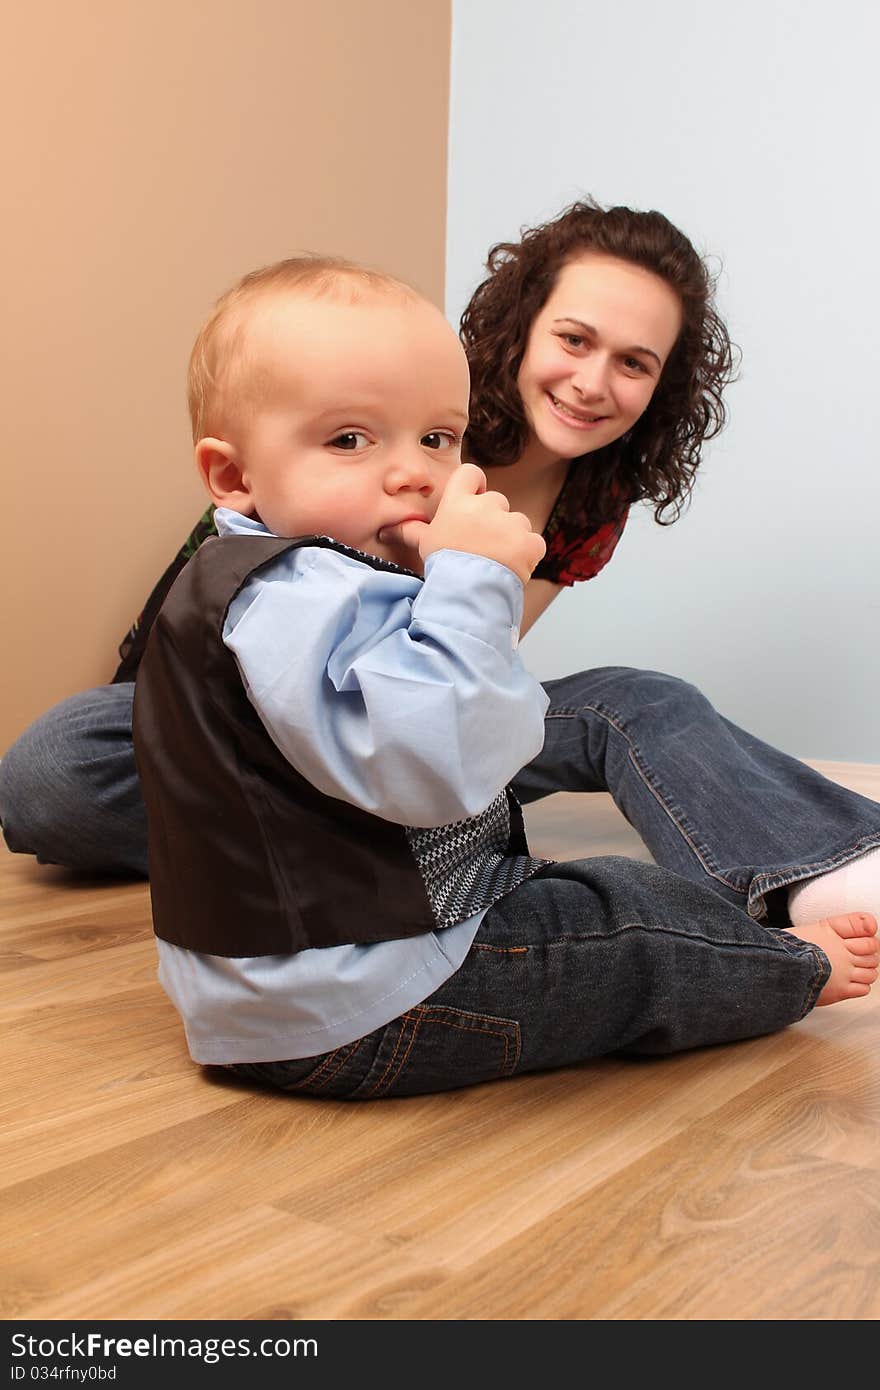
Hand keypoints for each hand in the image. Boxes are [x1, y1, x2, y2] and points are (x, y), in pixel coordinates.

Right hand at [380, 463, 545, 584]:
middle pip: (496, 501)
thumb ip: (412, 531)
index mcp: (458, 502)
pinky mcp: (530, 542)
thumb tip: (387, 529)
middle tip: (480, 546)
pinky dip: (527, 554)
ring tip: (495, 561)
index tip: (473, 502)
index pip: (470, 473)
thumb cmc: (444, 568)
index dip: (474, 486)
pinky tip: (512, 568)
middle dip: (493, 520)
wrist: (467, 594)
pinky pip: (533, 542)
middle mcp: (486, 506)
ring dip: (511, 538)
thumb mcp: (425, 545)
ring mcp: (511, 523)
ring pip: (517, 522)